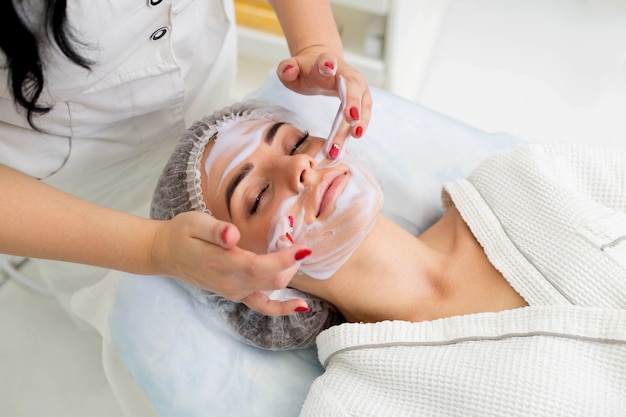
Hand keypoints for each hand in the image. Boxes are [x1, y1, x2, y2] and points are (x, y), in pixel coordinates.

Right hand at [150, 211, 311, 315]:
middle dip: (290, 260)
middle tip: (289, 233)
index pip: (261, 266)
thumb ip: (215, 231)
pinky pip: (263, 305)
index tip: (304, 247)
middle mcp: (232, 283)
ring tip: (292, 250)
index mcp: (223, 264)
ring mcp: (235, 292)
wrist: (165, 253)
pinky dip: (283, 308)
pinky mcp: (236, 294)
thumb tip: (232, 236)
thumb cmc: (182, 233)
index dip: (285, 259)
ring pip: (273, 289)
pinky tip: (302, 306)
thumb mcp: (195, 223)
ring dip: (289, 272)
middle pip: (274, 279)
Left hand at [277, 51, 371, 153]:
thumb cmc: (307, 70)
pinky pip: (362, 115)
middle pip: (352, 87)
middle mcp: (347, 73)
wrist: (324, 65)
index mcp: (327, 62)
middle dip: (353, 102)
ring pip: (361, 104)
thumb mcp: (292, 68)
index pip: (327, 62)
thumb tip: (289, 70)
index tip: (328, 68)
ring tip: (355, 136)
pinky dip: (359, 127)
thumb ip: (287, 69)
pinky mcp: (362, 101)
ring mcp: (358, 87)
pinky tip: (353, 140)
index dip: (327, 65)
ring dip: (359, 121)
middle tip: (351, 119)